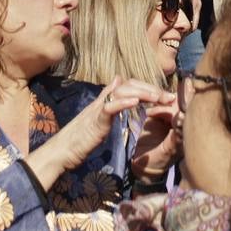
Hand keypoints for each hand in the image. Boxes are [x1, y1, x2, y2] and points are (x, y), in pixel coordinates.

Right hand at [25, 77, 173, 190]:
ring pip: (121, 92)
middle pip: (128, 85)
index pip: (129, 85)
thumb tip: (118, 80)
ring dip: (142, 93)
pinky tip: (135, 102)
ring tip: (157, 97)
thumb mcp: (100, 117)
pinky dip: (123, 102)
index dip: (148, 87)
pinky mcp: (95, 121)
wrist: (62, 151)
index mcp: (106, 101)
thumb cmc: (81, 138)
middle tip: (169, 97)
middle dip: (150, 88)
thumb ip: (110, 101)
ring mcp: (98, 110)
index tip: (165, 97)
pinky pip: (109, 107)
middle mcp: (103, 101)